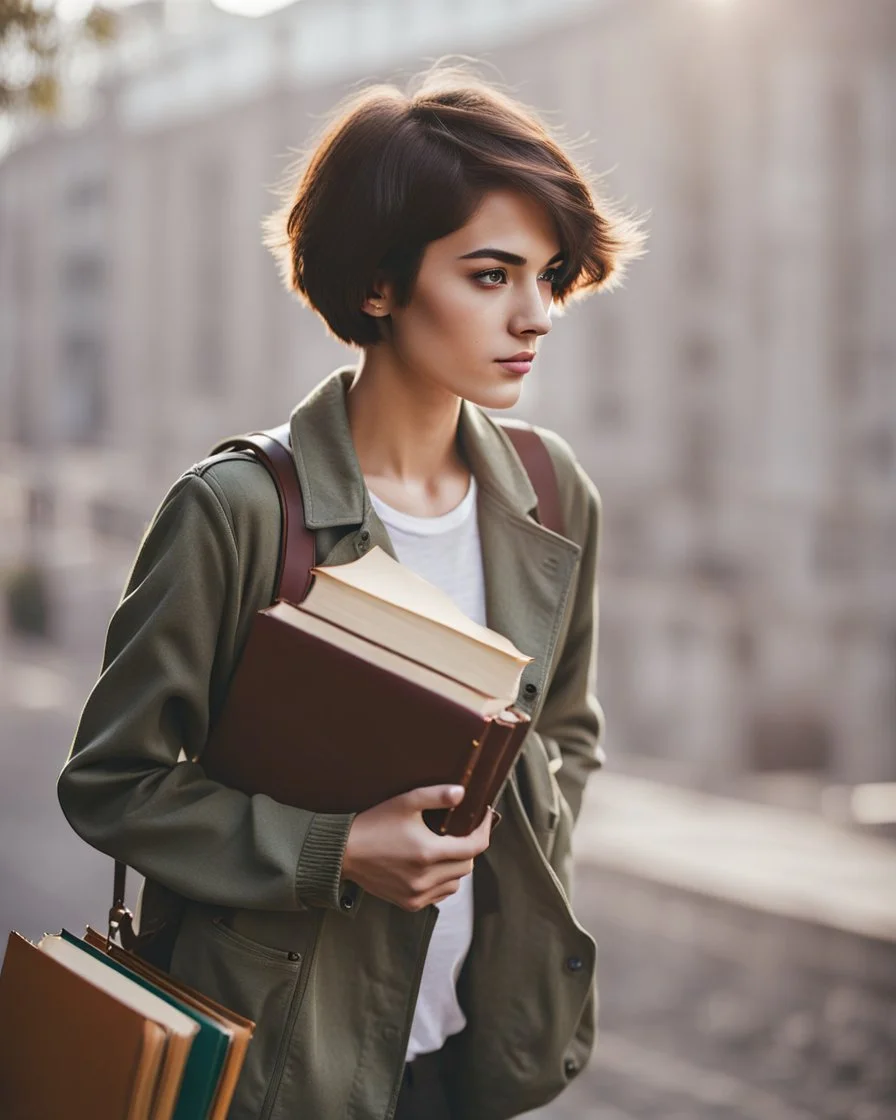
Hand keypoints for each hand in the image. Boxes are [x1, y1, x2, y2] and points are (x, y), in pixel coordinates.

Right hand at [341, 785, 492, 911]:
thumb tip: (462, 793)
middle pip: (467, 865)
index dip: (484, 830)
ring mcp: (418, 894)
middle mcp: (425, 878)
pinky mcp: (410, 904)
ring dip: (458, 866)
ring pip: (456, 883)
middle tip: (461, 830)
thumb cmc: (374, 823)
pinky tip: (433, 866)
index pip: (474, 847)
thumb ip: (436, 796)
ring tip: (446, 848)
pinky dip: (443, 881)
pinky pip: (440, 895)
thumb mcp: (405, 802)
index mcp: (428, 853)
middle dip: (469, 847)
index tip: (485, 815)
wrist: (344, 852)